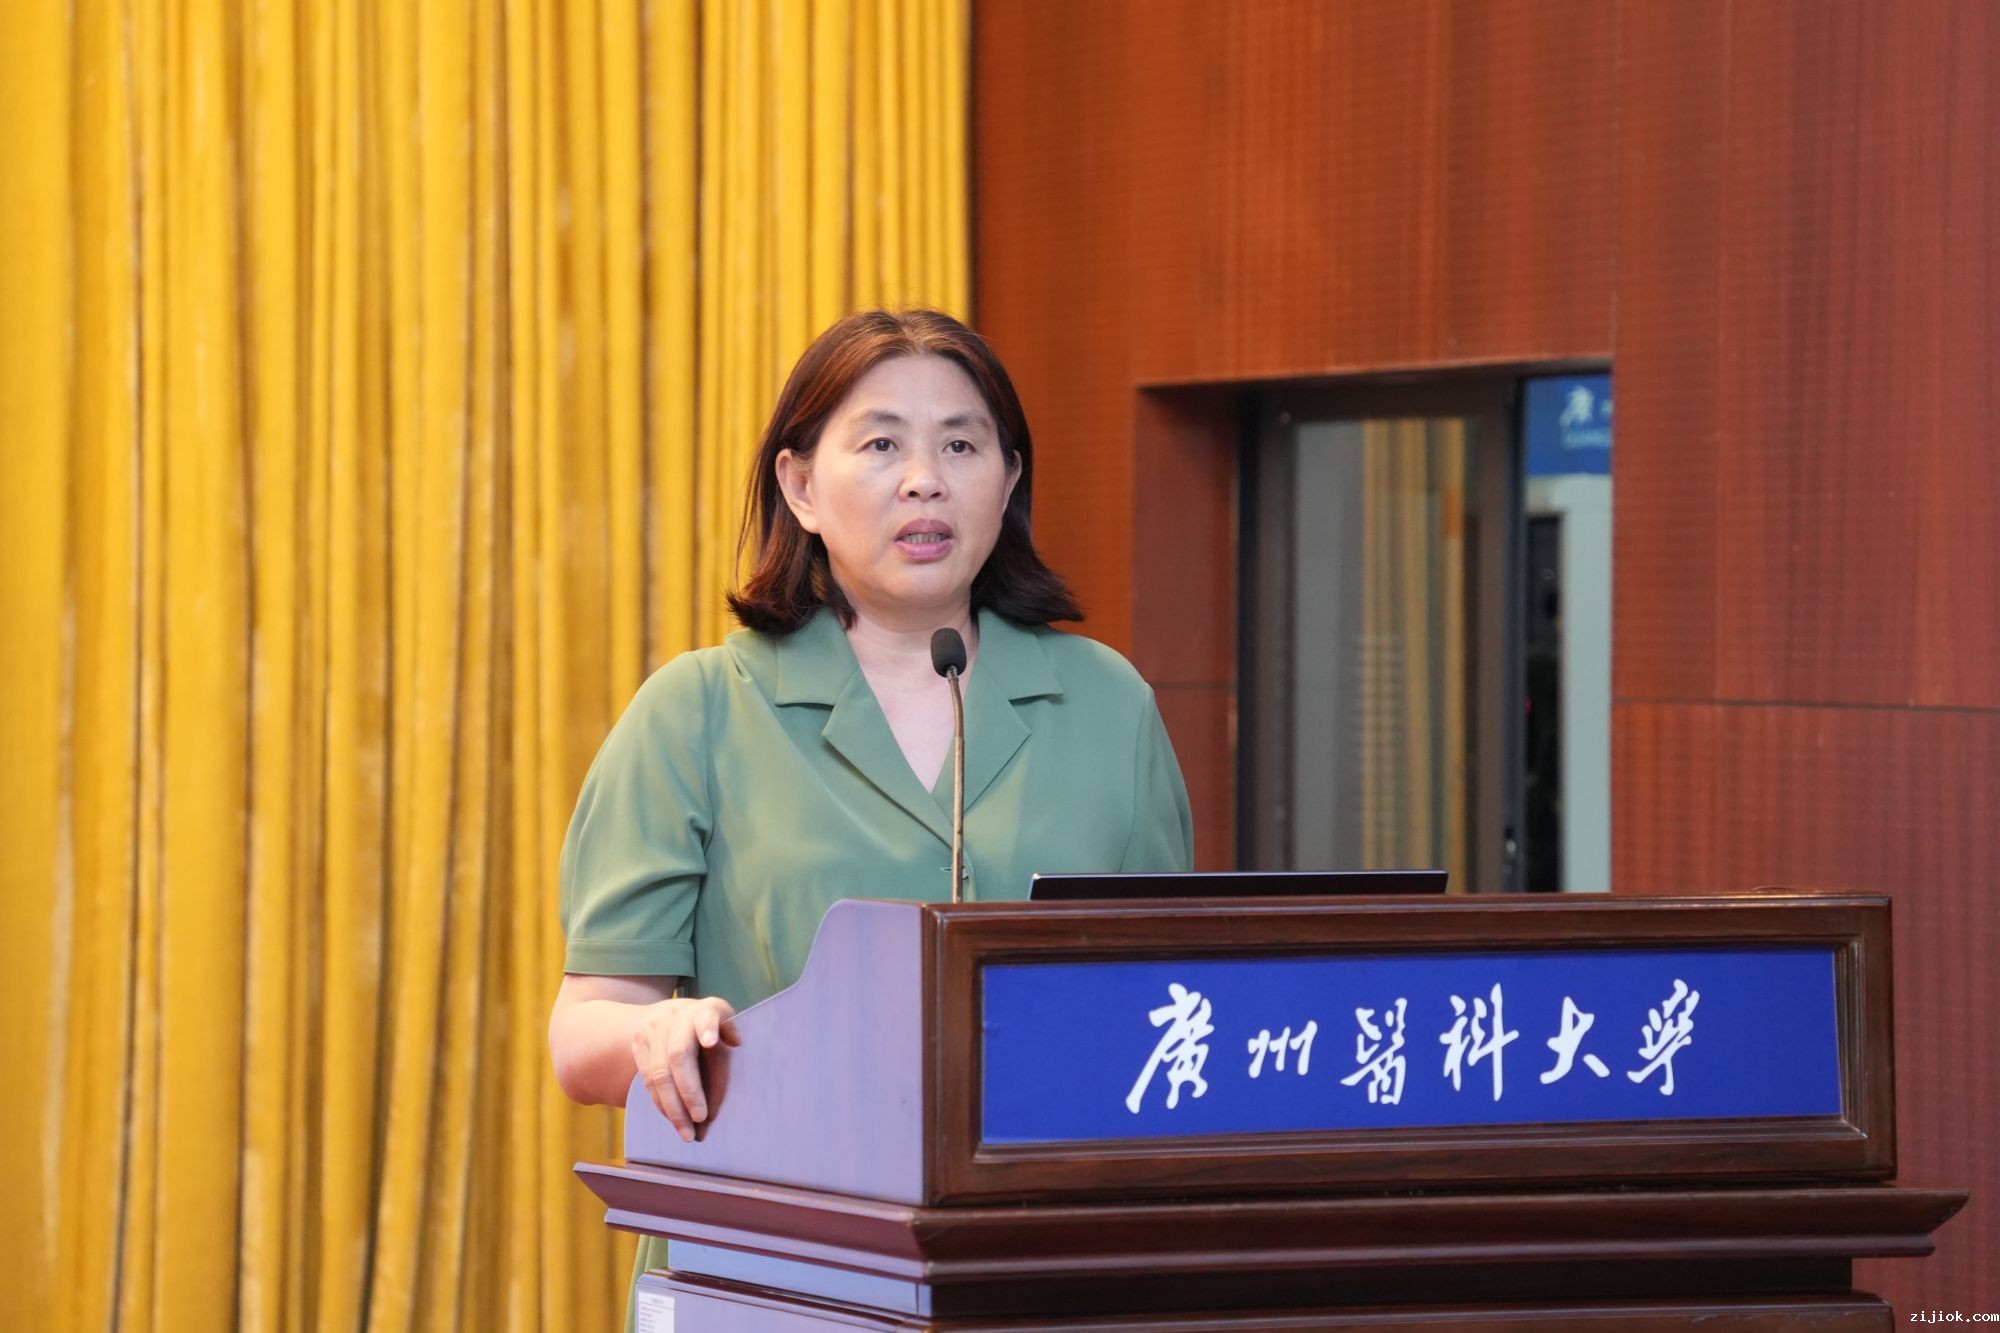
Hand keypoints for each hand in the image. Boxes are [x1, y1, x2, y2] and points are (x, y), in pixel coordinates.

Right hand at [630, 995, 739, 1140]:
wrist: (667, 1016)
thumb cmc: (711, 1032)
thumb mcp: (725, 1031)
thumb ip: (728, 1049)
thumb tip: (732, 1061)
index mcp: (707, 1009)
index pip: (707, 1016)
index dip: (708, 1028)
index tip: (711, 1042)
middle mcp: (677, 1015)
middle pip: (679, 1055)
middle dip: (689, 1091)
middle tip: (701, 1118)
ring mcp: (654, 1029)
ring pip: (659, 1072)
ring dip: (673, 1107)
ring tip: (687, 1133)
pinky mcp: (639, 1045)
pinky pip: (648, 1080)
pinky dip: (662, 1104)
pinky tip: (673, 1120)